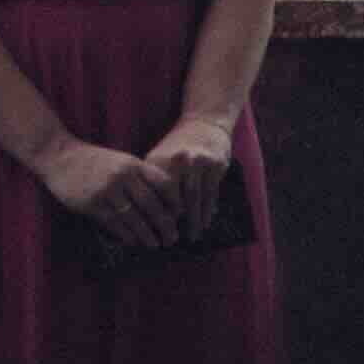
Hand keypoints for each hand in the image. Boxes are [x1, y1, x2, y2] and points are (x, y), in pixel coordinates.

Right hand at [30, 126, 169, 244]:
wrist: (60, 156)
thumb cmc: (94, 161)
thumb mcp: (121, 161)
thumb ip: (140, 176)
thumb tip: (161, 201)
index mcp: (134, 165)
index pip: (164, 184)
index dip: (175, 201)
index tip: (181, 215)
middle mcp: (123, 177)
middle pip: (152, 205)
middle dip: (165, 224)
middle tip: (173, 238)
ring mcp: (107, 191)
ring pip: (134, 218)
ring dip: (147, 234)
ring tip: (156, 244)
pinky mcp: (92, 204)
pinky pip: (115, 224)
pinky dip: (127, 235)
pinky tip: (134, 242)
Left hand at [148, 118, 251, 241]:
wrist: (204, 122)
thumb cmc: (176, 145)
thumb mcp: (158, 158)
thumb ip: (152, 182)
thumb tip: (146, 214)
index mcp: (160, 161)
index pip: (158, 195)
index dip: (158, 215)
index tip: (157, 231)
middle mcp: (180, 161)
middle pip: (179, 199)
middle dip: (178, 223)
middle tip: (174, 241)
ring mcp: (200, 162)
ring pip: (198, 198)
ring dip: (196, 220)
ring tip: (194, 235)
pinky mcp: (217, 164)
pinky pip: (212, 192)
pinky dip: (209, 208)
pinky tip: (207, 220)